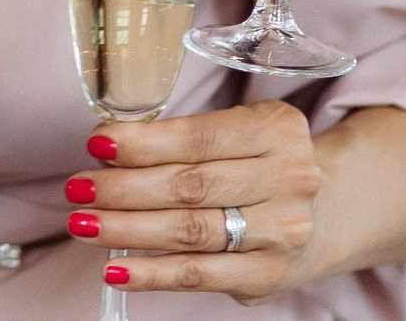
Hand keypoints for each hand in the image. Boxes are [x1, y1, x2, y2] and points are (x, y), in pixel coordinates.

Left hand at [66, 101, 322, 302]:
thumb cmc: (260, 161)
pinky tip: (116, 270)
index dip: (142, 143)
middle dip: (123, 188)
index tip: (95, 143)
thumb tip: (105, 145)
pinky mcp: (268, 276)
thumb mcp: (238, 130)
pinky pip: (199, 275)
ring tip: (82, 224)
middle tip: (77, 188)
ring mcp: (283, 232)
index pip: (199, 137)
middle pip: (190, 186)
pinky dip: (151, 274)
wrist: (328, 211)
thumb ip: (182, 136)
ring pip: (190, 232)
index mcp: (277, 129)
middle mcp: (289, 179)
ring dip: (126, 230)